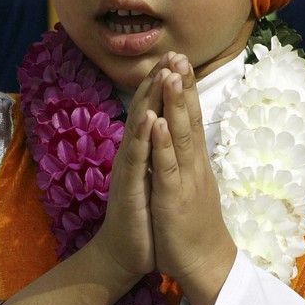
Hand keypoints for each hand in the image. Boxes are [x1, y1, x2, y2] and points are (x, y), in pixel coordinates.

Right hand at [95, 55, 170, 279]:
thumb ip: (156, 147)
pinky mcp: (128, 185)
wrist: (125, 251)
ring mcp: (130, 165)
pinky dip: (142, 135)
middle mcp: (135, 150)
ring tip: (162, 72)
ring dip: (151, 98)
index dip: (167, 83)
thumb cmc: (143, 211)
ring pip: (141, 125)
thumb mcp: (153, 172)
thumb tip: (165, 123)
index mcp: (145, 147)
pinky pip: (136, 156)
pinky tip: (148, 116)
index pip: (156, 107)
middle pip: (147, 107)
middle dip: (160, 80)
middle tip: (173, 52)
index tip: (180, 58)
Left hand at [150, 55, 236, 304]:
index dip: (186, 88)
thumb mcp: (192, 181)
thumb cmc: (194, 221)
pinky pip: (168, 167)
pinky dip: (164, 143)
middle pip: (189, 117)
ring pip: (181, 135)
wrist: (206, 263)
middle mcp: (194, 162)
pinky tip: (158, 123)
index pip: (191, 115)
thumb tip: (182, 132)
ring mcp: (186, 178)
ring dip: (175, 104)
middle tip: (180, 54)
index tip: (180, 60)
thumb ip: (188, 156)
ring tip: (171, 75)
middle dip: (183, 85)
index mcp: (195, 157)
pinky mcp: (175, 198)